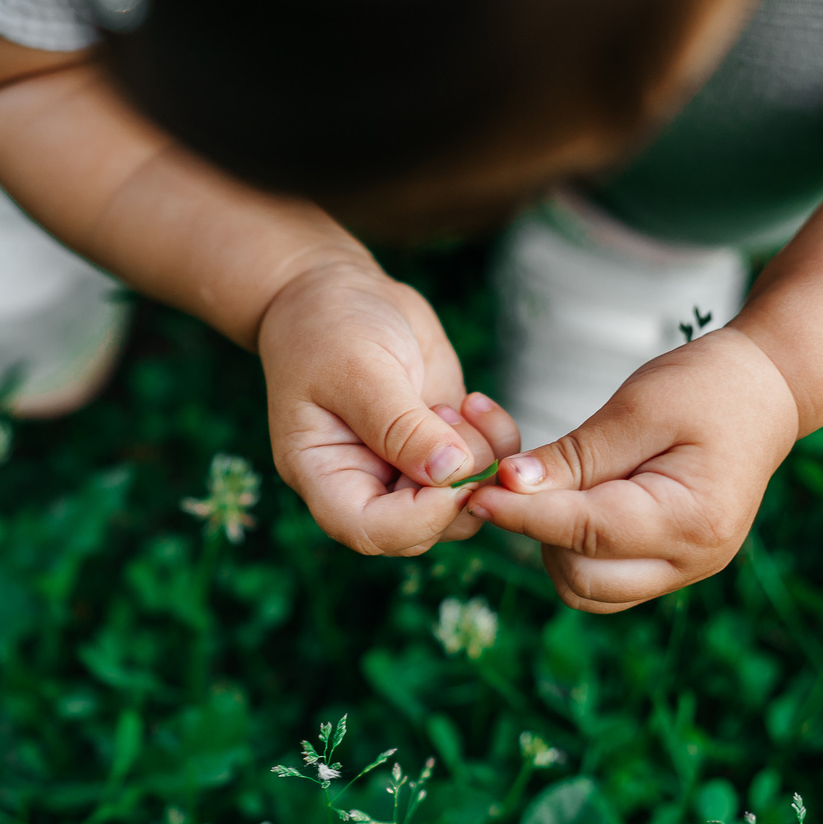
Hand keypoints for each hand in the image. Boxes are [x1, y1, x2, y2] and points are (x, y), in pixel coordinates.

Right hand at [255, 262, 523, 555]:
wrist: (341, 292)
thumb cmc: (328, 326)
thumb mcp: (357, 369)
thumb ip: (401, 426)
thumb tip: (450, 473)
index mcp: (325, 475)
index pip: (369, 530)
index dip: (418, 518)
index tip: (450, 473)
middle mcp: (366, 483)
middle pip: (422, 529)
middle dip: (458, 488)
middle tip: (458, 423)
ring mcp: (407, 468)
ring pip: (462, 505)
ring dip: (481, 461)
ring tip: (458, 406)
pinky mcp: (443, 445)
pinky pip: (486, 468)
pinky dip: (498, 442)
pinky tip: (476, 403)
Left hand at [467, 328, 800, 610]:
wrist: (768, 391)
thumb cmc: (708, 387)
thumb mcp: (639, 407)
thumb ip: (575, 455)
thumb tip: (509, 486)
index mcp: (691, 519)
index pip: (584, 533)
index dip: (523, 515)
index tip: (478, 493)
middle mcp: (691, 560)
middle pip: (581, 579)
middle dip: (538, 534)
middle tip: (518, 481)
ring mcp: (685, 571)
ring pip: (588, 592)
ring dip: (553, 549)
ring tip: (552, 490)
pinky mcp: (672, 568)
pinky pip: (605, 583)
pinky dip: (575, 555)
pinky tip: (571, 507)